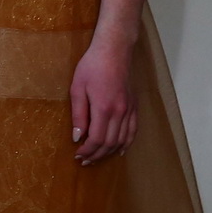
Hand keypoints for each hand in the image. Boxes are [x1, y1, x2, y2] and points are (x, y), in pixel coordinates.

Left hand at [69, 35, 138, 165]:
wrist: (114, 51)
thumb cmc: (91, 67)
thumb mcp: (77, 89)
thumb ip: (78, 115)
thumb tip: (77, 137)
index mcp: (104, 108)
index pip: (97, 139)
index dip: (88, 151)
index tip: (78, 155)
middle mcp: (120, 112)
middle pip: (110, 143)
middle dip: (97, 155)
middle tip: (85, 161)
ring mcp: (129, 109)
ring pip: (123, 140)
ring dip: (110, 152)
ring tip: (97, 158)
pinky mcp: (134, 106)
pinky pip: (133, 130)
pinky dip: (127, 143)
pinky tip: (119, 150)